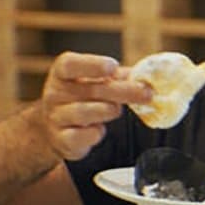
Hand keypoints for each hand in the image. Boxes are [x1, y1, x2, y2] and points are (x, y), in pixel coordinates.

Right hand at [37, 52, 151, 160]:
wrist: (59, 126)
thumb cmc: (86, 97)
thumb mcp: (99, 81)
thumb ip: (120, 77)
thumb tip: (149, 77)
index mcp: (62, 74)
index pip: (70, 64)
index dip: (92, 65)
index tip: (113, 67)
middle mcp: (55, 94)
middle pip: (88, 89)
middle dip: (121, 91)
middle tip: (146, 93)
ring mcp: (56, 117)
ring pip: (83, 112)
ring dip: (107, 110)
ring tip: (117, 110)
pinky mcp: (62, 140)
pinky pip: (79, 137)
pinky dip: (94, 133)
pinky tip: (100, 129)